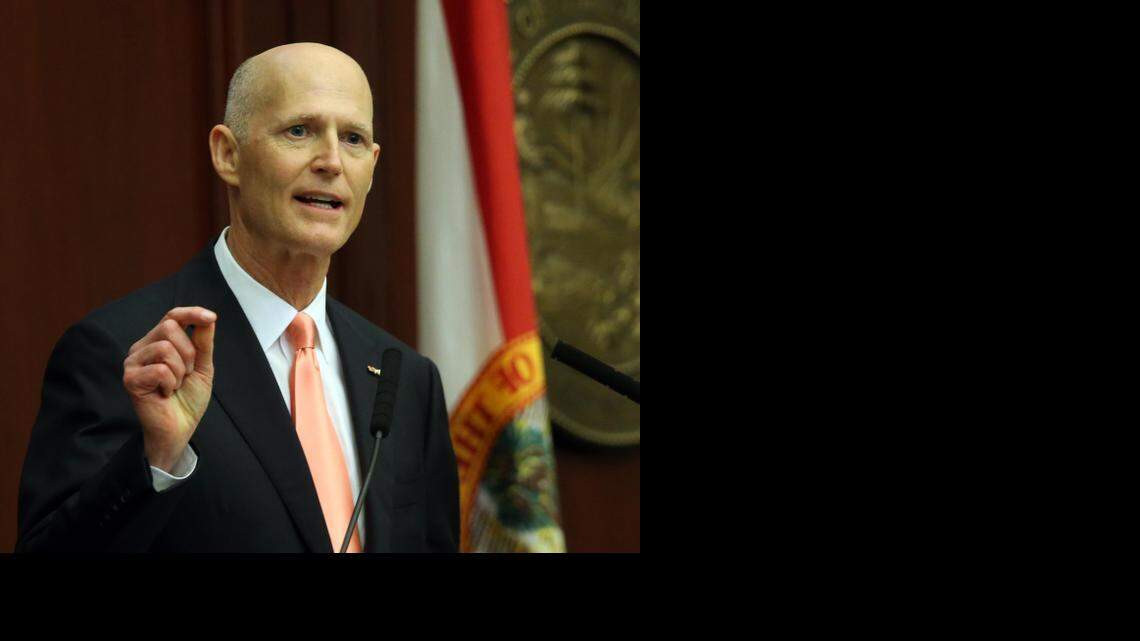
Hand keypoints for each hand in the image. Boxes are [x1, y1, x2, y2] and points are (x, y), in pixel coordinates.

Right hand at [123, 307, 216, 471]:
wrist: (180, 428)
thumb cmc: (188, 398)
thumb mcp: (202, 366)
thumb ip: (203, 343)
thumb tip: (209, 318)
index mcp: (158, 341)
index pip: (172, 315)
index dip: (191, 313)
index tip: (211, 317)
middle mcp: (142, 348)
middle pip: (169, 327)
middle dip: (189, 352)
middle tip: (186, 374)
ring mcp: (133, 362)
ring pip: (165, 348)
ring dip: (180, 370)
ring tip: (175, 385)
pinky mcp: (130, 379)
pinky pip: (160, 369)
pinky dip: (171, 383)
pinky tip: (166, 393)